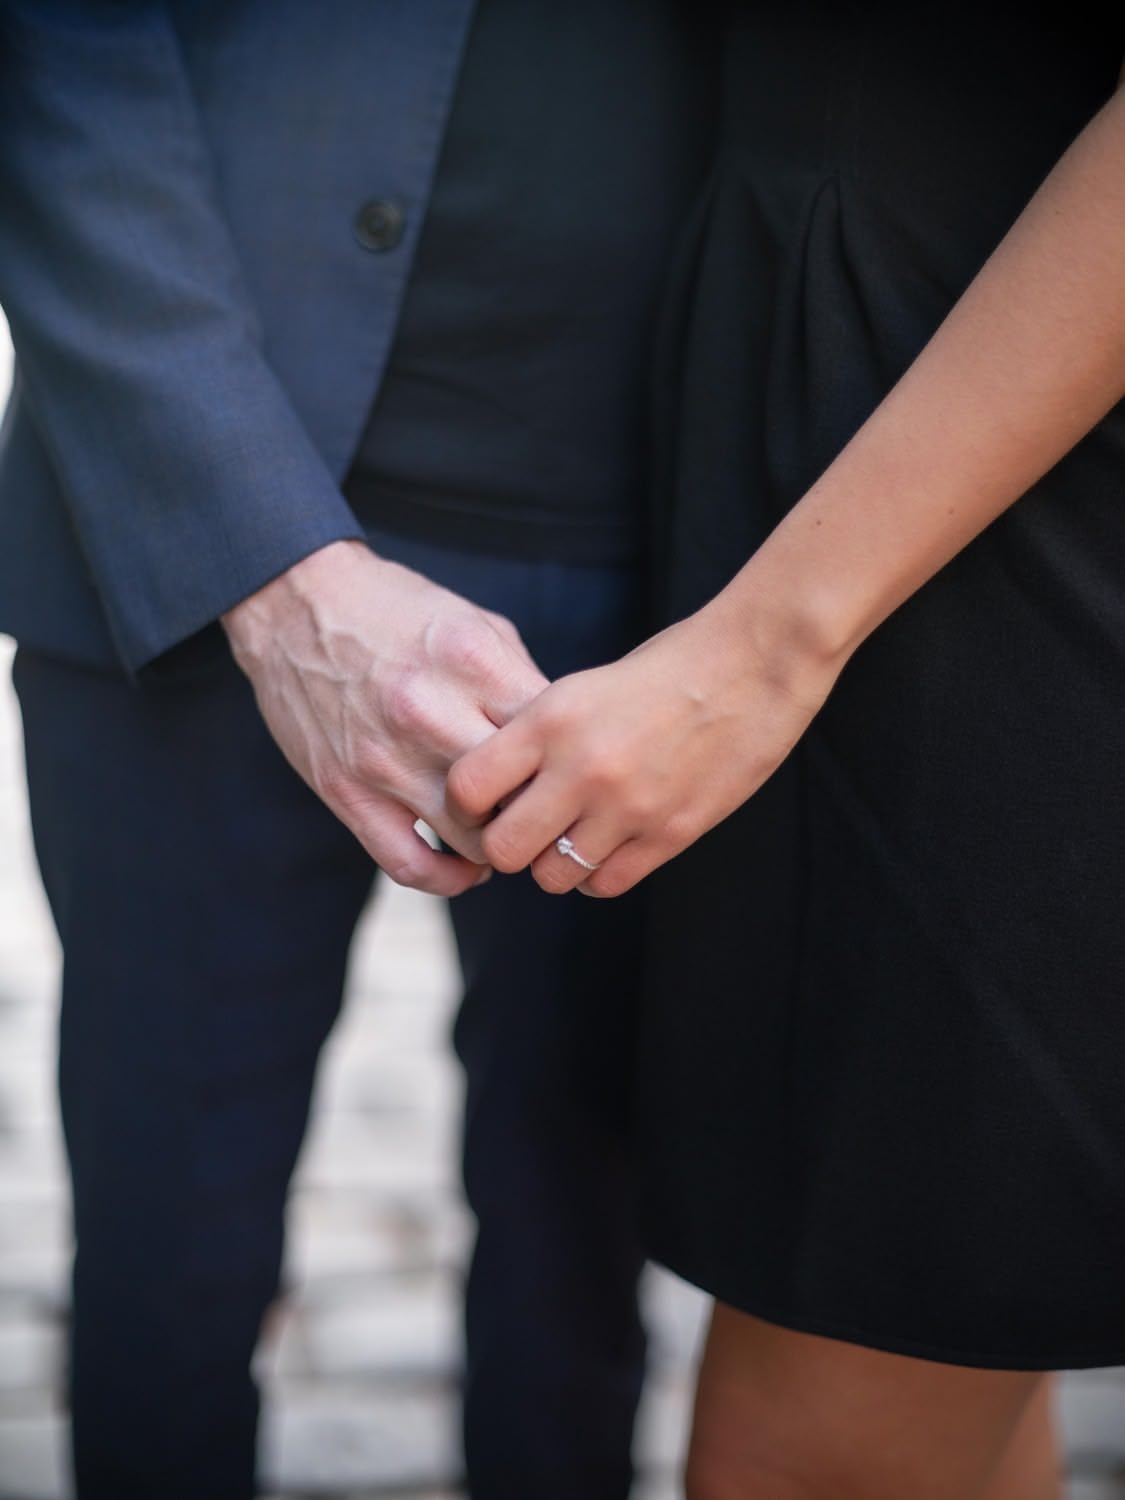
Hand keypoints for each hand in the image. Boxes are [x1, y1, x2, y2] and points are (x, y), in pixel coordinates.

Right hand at [222, 539, 548, 895]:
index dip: (573, 762)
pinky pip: (410, 865)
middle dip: (545, 808)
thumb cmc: (397, 612)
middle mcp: (429, 713)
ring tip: (513, 832)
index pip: (552, 737)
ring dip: (502, 845)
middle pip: (520, 794)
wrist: (296, 604)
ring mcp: (384, 759)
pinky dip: (450, 878)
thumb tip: (566, 742)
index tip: (576, 770)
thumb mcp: (476, 624)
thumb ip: (521, 683)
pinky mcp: (346, 793)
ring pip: (474, 840)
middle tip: (553, 810)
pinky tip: (467, 865)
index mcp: (472, 663)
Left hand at [445, 599, 839, 896]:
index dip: (466, 805)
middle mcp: (582, 767)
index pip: (467, 788)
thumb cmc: (665, 669)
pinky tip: (609, 845)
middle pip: (503, 848)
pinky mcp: (669, 834)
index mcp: (551, 720)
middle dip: (508, 844)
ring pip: (551, 876)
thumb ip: (536, 738)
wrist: (753, 665)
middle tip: (527, 828)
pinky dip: (597, 873)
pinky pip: (604, 884)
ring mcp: (627, 807)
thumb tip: (497, 790)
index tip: (484, 802)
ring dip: (555, 862)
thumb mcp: (582, 689)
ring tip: (574, 834)